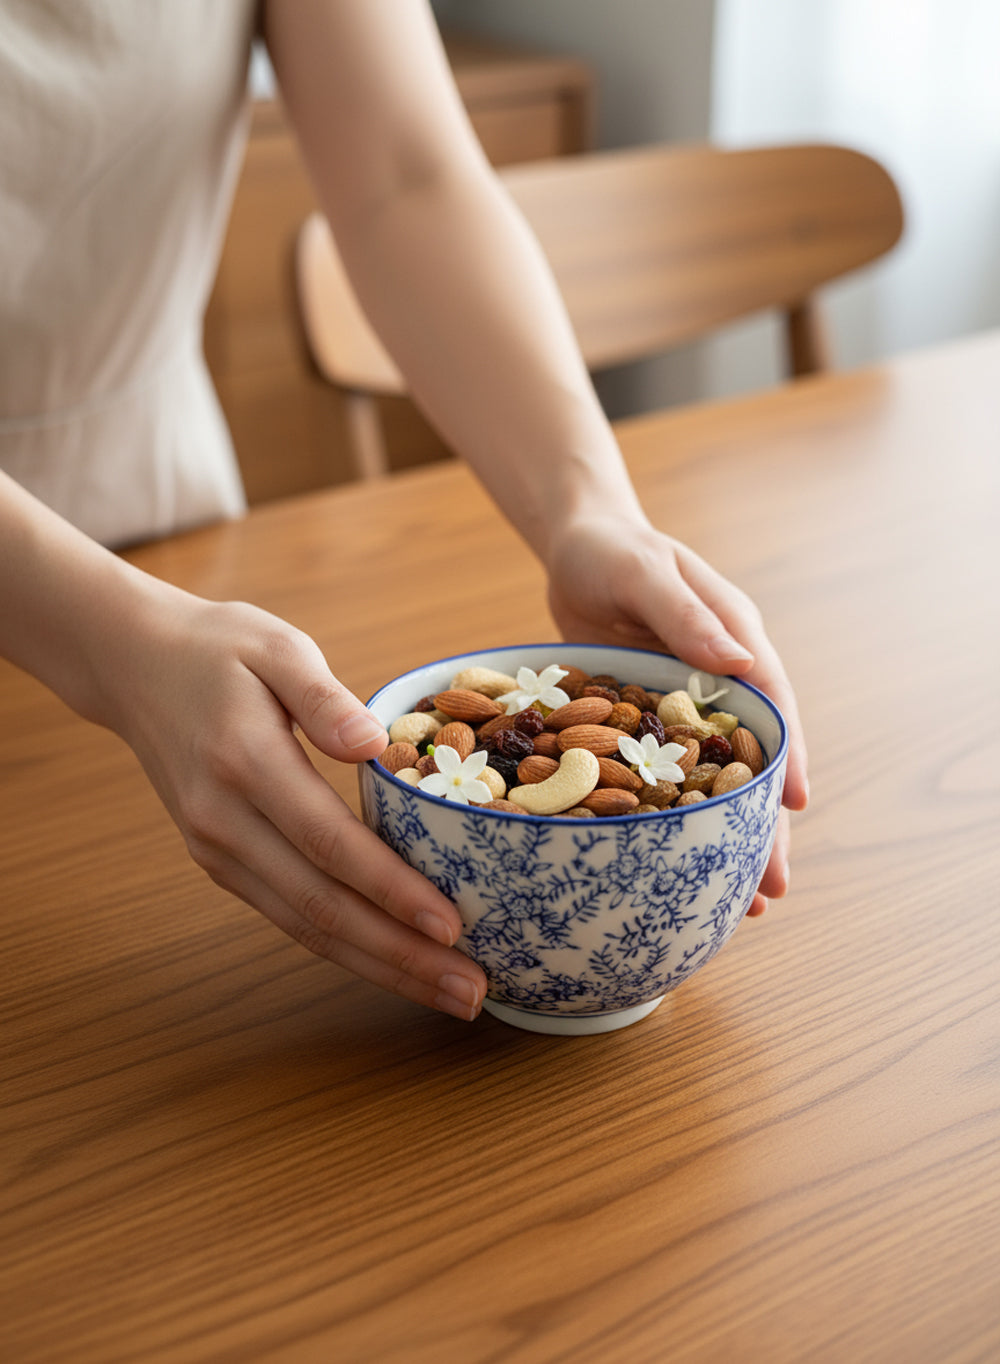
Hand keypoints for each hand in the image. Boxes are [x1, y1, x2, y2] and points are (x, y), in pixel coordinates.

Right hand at [96, 586, 486, 1019]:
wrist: (135, 666)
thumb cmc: (219, 648)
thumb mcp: (275, 645)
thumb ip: (322, 696)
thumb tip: (371, 742)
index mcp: (245, 762)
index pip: (328, 842)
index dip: (391, 890)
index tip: (451, 925)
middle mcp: (225, 821)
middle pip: (321, 906)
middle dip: (400, 956)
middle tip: (471, 992)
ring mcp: (218, 850)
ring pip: (306, 926)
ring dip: (380, 967)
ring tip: (450, 994)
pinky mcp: (222, 862)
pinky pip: (290, 916)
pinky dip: (346, 948)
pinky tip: (394, 964)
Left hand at [545, 514, 807, 915]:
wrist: (575, 549)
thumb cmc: (613, 552)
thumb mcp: (645, 572)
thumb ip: (684, 615)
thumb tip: (739, 661)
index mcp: (733, 639)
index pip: (771, 704)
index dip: (786, 757)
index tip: (796, 807)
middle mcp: (716, 680)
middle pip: (748, 759)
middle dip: (763, 823)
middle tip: (770, 889)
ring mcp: (681, 707)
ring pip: (709, 780)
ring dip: (723, 834)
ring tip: (737, 902)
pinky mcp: (644, 724)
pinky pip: (663, 778)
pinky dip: (672, 819)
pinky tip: (673, 864)